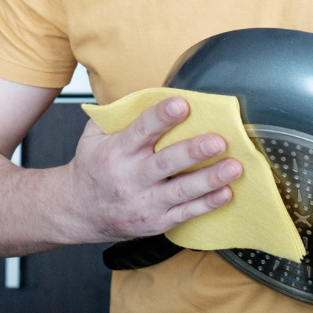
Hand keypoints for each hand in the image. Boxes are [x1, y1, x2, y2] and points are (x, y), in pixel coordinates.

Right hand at [63, 97, 243, 242]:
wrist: (78, 210)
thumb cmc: (92, 167)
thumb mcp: (95, 135)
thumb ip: (119, 112)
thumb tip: (142, 89)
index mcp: (116, 152)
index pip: (140, 131)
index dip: (161, 117)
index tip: (182, 104)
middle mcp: (130, 178)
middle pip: (165, 163)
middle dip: (193, 151)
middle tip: (218, 140)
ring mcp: (144, 203)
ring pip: (180, 191)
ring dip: (209, 179)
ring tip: (234, 167)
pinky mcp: (155, 223)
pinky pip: (185, 214)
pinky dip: (207, 204)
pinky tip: (226, 193)